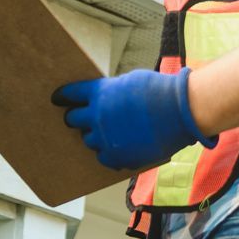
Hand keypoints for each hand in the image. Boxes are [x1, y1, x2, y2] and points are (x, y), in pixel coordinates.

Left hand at [52, 68, 216, 170]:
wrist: (180, 112)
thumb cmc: (159, 91)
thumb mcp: (130, 81)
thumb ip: (111, 91)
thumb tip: (104, 98)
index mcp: (98, 94)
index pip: (70, 94)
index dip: (62, 96)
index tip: (57, 99)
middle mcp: (97, 117)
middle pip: (73, 120)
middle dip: (75, 118)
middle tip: (79, 118)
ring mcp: (106, 140)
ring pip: (88, 140)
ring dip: (94, 135)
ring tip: (105, 132)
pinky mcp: (118, 157)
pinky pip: (104, 157)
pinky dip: (108, 152)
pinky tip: (117, 146)